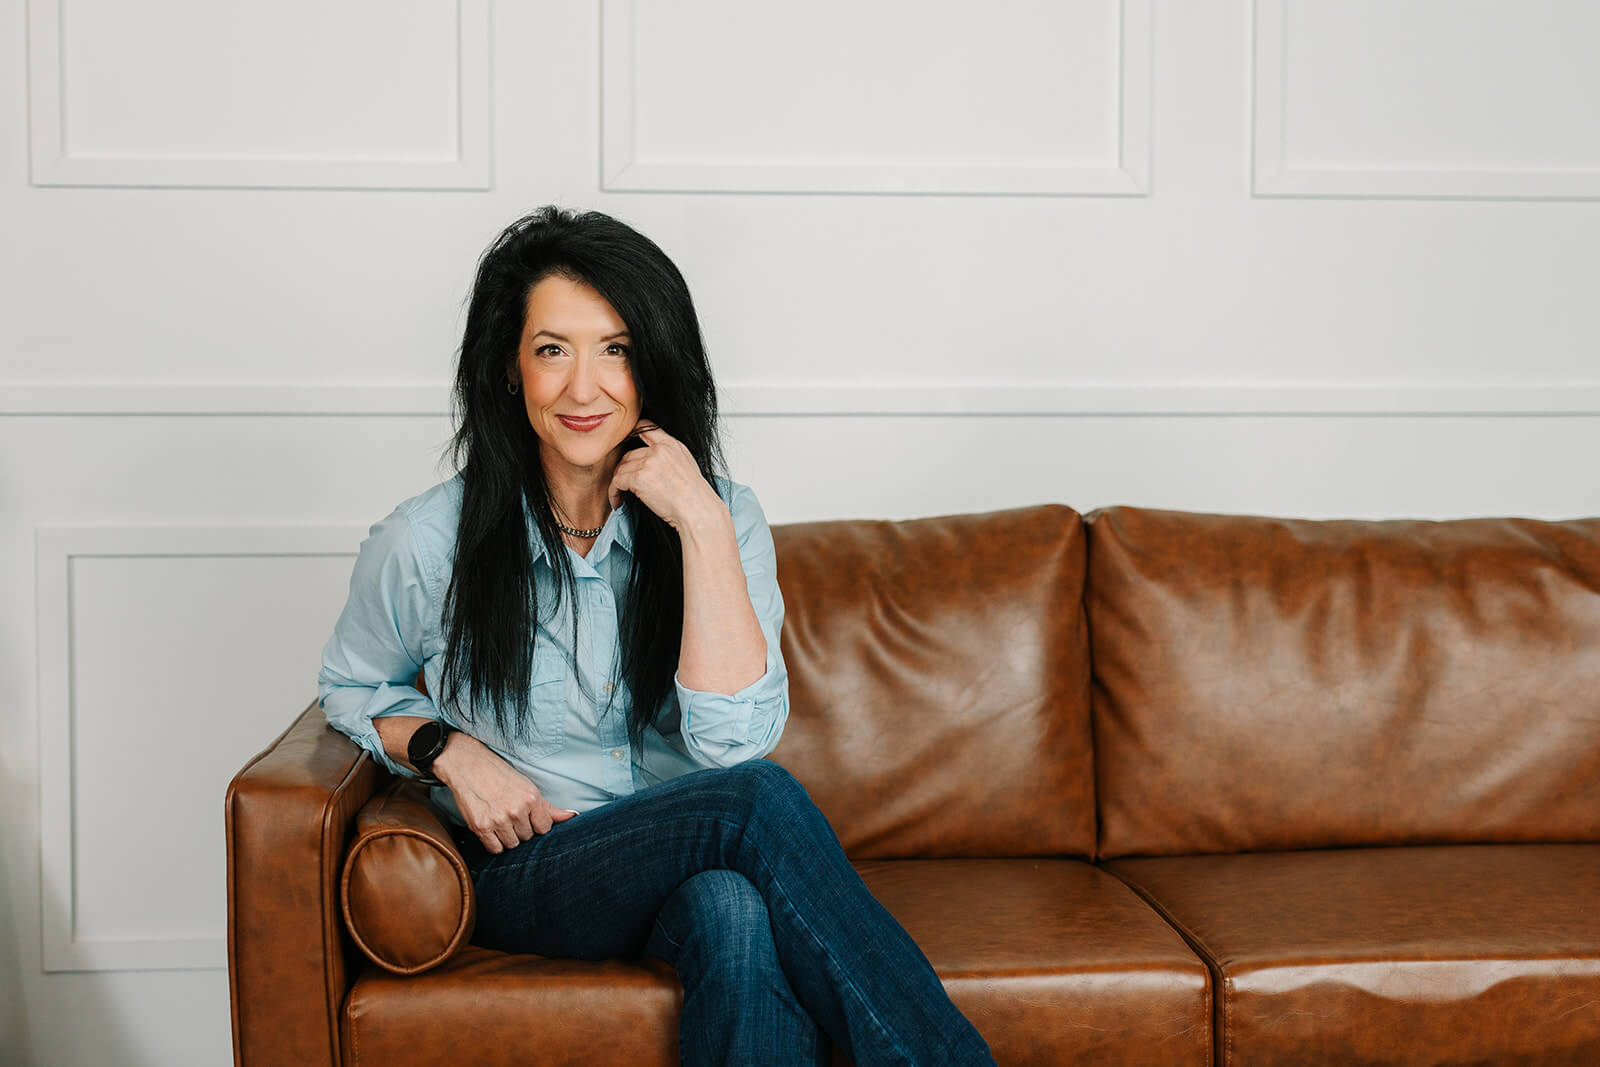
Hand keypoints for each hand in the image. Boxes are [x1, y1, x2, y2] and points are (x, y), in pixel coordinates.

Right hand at [433, 731, 577, 852]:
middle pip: (527, 837)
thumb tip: (572, 816)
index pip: (544, 828)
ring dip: (507, 836)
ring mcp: (498, 820)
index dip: (535, 824)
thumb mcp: (528, 787)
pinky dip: (494, 842)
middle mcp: (517, 810)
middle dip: (520, 829)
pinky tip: (491, 827)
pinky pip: (495, 849)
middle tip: (509, 814)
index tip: (526, 816)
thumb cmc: (500, 776)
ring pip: (512, 844)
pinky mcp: (481, 827)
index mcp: (532, 799)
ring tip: (500, 819)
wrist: (468, 766)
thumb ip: (549, 807)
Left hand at [609, 419, 722, 530]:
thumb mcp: (686, 464)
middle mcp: (659, 450)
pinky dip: (614, 493)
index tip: (624, 443)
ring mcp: (648, 463)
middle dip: (624, 469)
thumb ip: (669, 455)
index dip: (631, 433)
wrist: (696, 509)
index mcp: (671, 444)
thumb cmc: (694, 495)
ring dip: (618, 483)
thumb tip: (652, 458)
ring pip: (621, 469)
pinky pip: (617, 482)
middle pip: (629, 454)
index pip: (646, 428)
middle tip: (623, 483)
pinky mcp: (639, 478)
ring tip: (621, 495)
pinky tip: (618, 501)